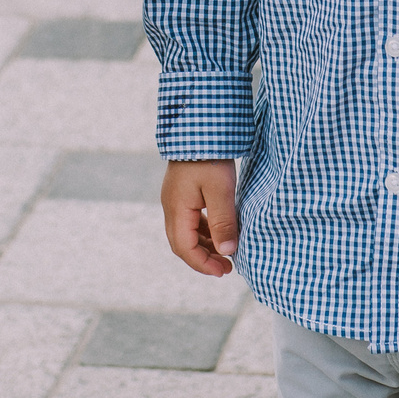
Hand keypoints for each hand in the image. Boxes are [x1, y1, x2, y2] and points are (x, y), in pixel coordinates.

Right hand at [161, 159, 239, 275]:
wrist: (200, 126)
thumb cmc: (210, 157)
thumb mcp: (221, 190)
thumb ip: (223, 222)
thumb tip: (227, 252)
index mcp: (177, 209)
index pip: (185, 248)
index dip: (203, 264)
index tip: (224, 271)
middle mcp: (171, 206)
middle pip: (183, 243)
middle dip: (204, 259)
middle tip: (227, 268)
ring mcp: (176, 199)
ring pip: (187, 232)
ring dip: (205, 245)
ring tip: (226, 253)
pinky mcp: (183, 191)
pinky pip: (191, 220)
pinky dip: (205, 231)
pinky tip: (220, 231)